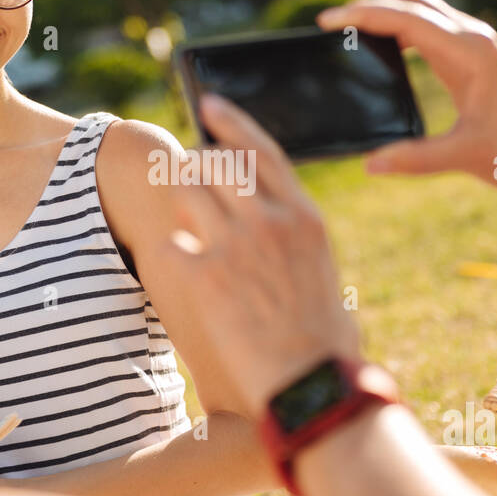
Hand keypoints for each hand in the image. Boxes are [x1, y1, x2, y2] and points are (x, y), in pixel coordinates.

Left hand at [156, 94, 361, 420]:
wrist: (310, 390)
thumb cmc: (325, 348)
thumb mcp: (325, 277)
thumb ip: (297, 245)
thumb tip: (280, 233)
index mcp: (306, 218)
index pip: (263, 150)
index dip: (232, 122)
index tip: (209, 105)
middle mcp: (271, 220)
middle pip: (217, 163)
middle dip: (195, 164)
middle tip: (183, 173)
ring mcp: (235, 245)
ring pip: (187, 190)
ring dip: (177, 199)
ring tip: (179, 218)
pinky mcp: (203, 276)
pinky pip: (171, 244)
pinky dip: (172, 254)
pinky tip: (182, 273)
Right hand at [317, 0, 496, 210]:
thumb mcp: (463, 157)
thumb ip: (415, 159)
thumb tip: (370, 163)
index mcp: (471, 53)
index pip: (407, 18)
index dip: (364, 14)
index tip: (327, 20)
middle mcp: (473, 37)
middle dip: (369, 6)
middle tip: (333, 25)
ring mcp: (473, 42)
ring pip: (419, 8)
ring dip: (383, 13)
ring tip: (348, 34)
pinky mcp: (469, 54)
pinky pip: (426, 27)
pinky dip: (398, 28)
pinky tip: (379, 49)